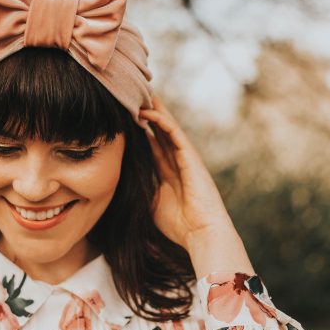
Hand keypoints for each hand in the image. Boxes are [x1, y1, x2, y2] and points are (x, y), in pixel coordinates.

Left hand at [139, 96, 253, 276]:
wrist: (200, 233)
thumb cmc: (179, 225)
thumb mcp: (154, 205)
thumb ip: (145, 189)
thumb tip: (129, 182)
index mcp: (170, 173)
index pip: (154, 146)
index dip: (143, 131)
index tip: (128, 118)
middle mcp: (178, 161)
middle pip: (161, 131)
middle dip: (149, 115)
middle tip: (134, 97)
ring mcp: (185, 157)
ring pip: (167, 127)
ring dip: (153, 111)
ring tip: (139, 95)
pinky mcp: (190, 156)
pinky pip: (174, 133)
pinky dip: (161, 121)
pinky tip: (147, 111)